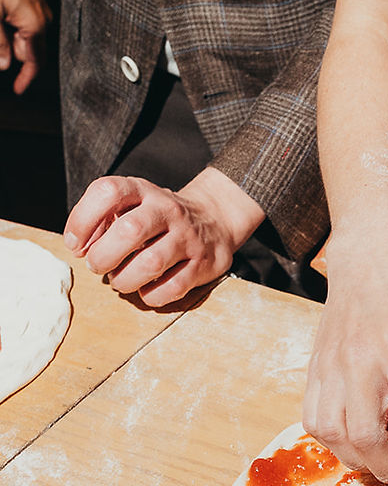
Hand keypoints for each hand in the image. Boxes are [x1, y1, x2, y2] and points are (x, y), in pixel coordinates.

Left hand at [0, 0, 51, 94]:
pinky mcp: (30, 0)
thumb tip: (4, 65)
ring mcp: (38, 8)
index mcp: (35, 24)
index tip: (18, 90)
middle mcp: (42, 17)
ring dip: (10, 42)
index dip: (26, 79)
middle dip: (14, 58)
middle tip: (1, 58)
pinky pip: (24, 23)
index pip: (34, 62)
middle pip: (30, 52)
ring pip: (25, 37)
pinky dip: (10, 29)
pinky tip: (0, 23)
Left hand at [63, 167, 264, 307]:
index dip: (82, 220)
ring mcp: (187, 237)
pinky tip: (146, 289)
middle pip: (129, 230)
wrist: (213, 220)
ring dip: (124, 280)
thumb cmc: (158, 219)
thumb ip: (102, 222)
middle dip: (103, 256)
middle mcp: (166, 209)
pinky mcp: (203, 263)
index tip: (76, 244)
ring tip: (119, 281)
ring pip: (151, 263)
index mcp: (142, 191)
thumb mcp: (131, 206)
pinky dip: (151, 295)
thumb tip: (81, 249)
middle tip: (97, 266)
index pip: (107, 192)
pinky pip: (172, 287)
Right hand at [302, 221, 387, 485]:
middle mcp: (363, 361)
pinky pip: (315, 419)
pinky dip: (334, 442)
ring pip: (335, 435)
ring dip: (361, 461)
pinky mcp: (315, 367)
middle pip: (367, 438)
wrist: (368, 252)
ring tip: (384, 462)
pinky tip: (353, 440)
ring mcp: (333, 365)